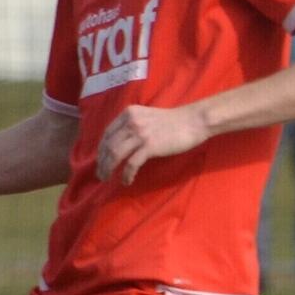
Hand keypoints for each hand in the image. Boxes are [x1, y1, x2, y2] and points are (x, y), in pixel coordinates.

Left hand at [95, 104, 209, 184]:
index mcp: (128, 113)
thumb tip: (118, 143)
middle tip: (100, 174)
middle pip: (108, 145)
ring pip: (115, 154)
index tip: (100, 160)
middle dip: (102, 162)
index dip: (101, 149)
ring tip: (107, 178)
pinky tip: (126, 181)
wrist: (193, 121)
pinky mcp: (149, 146)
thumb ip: (132, 125)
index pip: (107, 134)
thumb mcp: (146, 117)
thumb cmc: (173, 121)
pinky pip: (131, 164)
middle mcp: (131, 122)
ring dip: (108, 169)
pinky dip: (126, 174)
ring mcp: (140, 134)